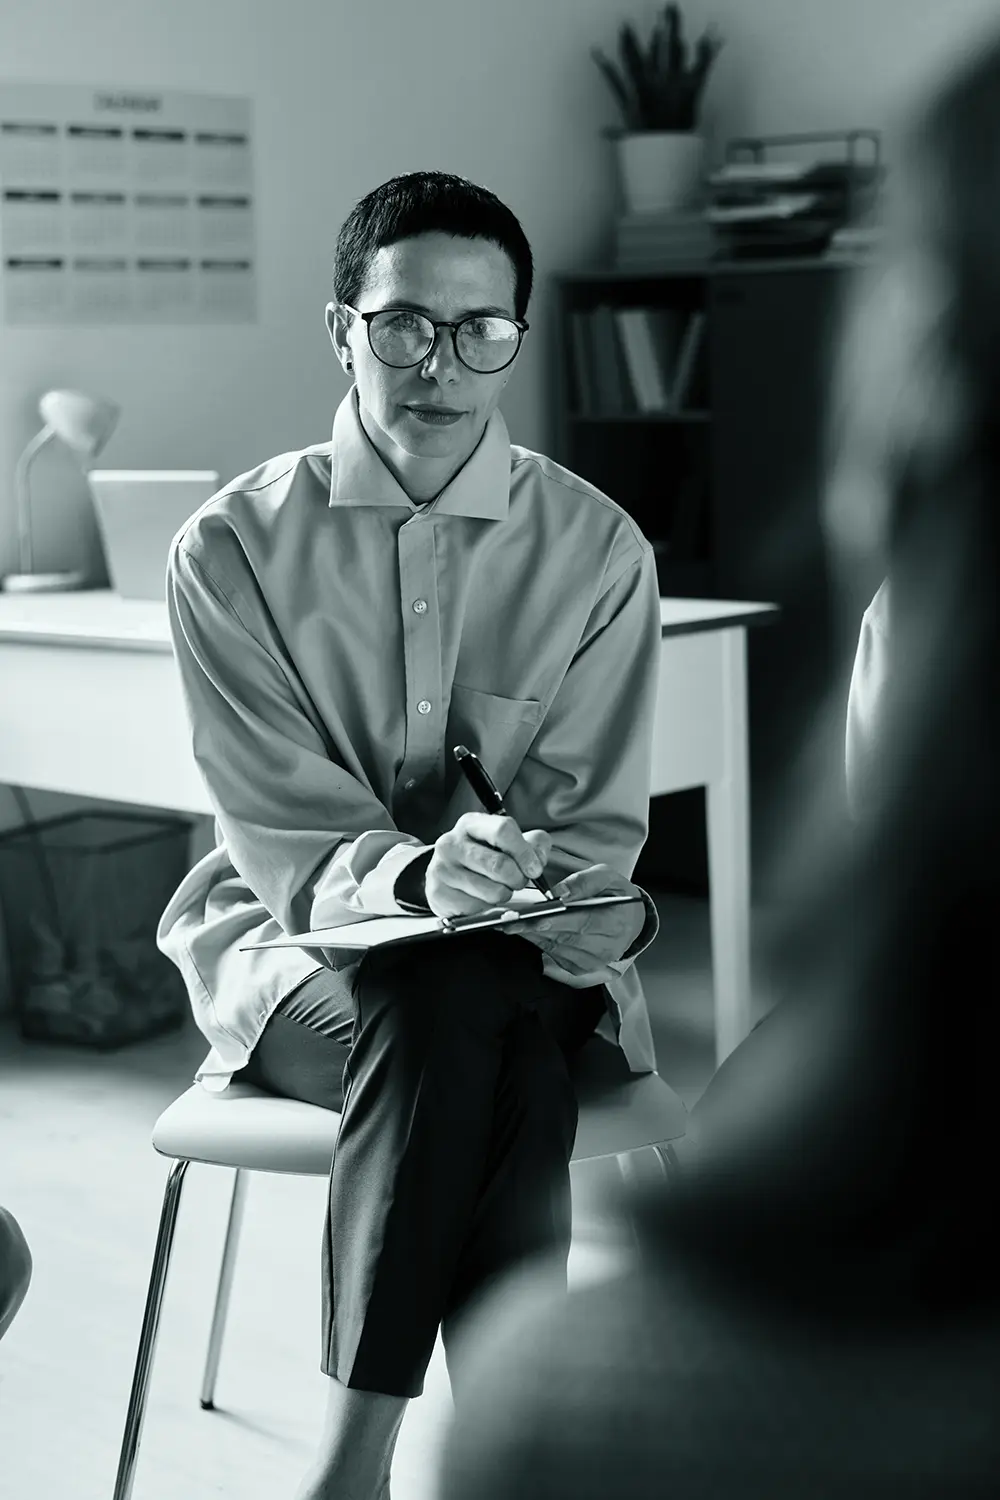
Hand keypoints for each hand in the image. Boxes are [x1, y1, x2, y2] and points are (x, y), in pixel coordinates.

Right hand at [425, 812, 551, 919]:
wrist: (446, 874)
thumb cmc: (482, 856)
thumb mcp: (508, 842)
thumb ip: (532, 844)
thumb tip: (538, 859)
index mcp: (472, 824)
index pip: (503, 830)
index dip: (524, 853)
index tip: (534, 868)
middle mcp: (452, 843)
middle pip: (500, 865)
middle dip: (517, 879)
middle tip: (517, 881)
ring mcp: (442, 868)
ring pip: (492, 891)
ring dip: (504, 895)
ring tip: (498, 889)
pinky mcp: (439, 893)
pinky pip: (478, 909)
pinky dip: (487, 909)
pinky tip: (481, 899)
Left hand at [502, 864, 645, 986]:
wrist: (630, 922)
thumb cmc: (617, 897)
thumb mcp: (609, 877)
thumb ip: (585, 881)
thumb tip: (559, 893)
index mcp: (615, 923)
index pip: (581, 923)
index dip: (554, 921)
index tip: (531, 917)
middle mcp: (605, 947)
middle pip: (564, 938)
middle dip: (533, 928)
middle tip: (508, 919)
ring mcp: (592, 962)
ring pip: (555, 948)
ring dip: (531, 936)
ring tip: (510, 923)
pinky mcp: (580, 968)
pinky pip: (553, 956)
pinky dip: (537, 943)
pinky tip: (525, 931)